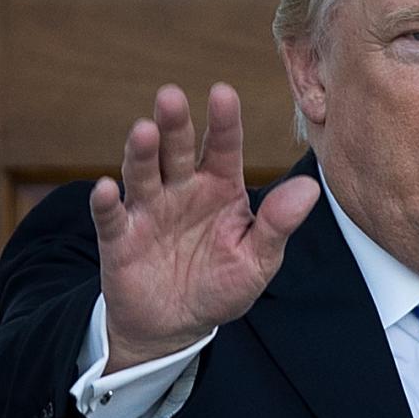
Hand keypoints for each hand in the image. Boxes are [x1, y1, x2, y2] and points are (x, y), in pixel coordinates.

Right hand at [91, 83, 321, 371]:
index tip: (223, 93)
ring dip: (142, 153)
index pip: (223, 149)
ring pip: (143, 174)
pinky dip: (108, 203)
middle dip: (174, 124)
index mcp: (219, 189)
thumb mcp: (258, 260)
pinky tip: (107, 188)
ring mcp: (148, 210)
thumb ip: (278, 225)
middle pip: (177, 151)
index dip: (223, 123)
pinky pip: (112, 217)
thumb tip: (311, 188)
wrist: (177, 324)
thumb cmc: (221, 284)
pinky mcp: (120, 237)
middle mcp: (181, 190)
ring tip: (144, 131)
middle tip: (171, 96)